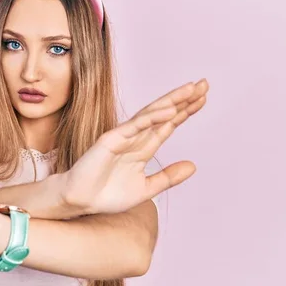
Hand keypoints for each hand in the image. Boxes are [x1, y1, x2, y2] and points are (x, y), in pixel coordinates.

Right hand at [59, 78, 208, 214]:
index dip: (185, 111)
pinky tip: (170, 110)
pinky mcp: (111, 139)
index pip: (168, 124)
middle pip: (163, 113)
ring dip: (171, 101)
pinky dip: (152, 117)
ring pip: (151, 114)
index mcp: (142, 148)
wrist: (81, 202)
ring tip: (191, 89)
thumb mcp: (147, 188)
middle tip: (204, 84)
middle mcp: (135, 138)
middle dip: (183, 99)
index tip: (203, 99)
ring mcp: (123, 136)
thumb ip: (168, 177)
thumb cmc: (107, 195)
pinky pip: (135, 126)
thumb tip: (193, 166)